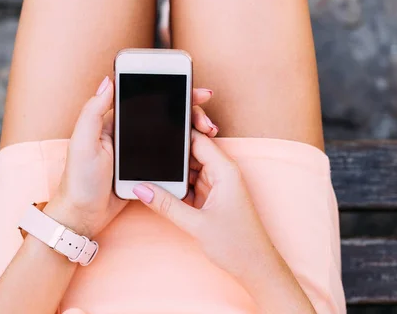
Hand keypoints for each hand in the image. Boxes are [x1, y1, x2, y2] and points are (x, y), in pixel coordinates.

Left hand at [45, 76, 217, 238]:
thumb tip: (108, 80)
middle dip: (190, 112)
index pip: (148, 99)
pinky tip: (199, 153)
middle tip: (206, 121)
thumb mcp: (83, 142)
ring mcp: (139, 152)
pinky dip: (186, 153)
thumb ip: (93, 111)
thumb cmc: (78, 180)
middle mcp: (129, 133)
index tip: (194, 91)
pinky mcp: (146, 170)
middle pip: (166, 115)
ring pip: (172, 135)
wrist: (83, 216)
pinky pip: (170, 157)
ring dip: (192, 132)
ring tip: (208, 134)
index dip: (172, 93)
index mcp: (114, 122)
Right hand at [132, 130, 315, 311]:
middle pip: (190, 153)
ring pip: (188, 169)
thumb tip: (140, 189)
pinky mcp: (212, 197)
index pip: (197, 140)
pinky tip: (161, 192)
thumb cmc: (237, 244)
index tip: (154, 129)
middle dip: (170, 155)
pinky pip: (190, 184)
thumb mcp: (196, 224)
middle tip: (144, 156)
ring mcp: (217, 184)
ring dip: (172, 174)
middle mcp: (222, 173)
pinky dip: (177, 188)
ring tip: (148, 175)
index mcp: (225, 170)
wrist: (255, 267)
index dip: (177, 132)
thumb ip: (166, 205)